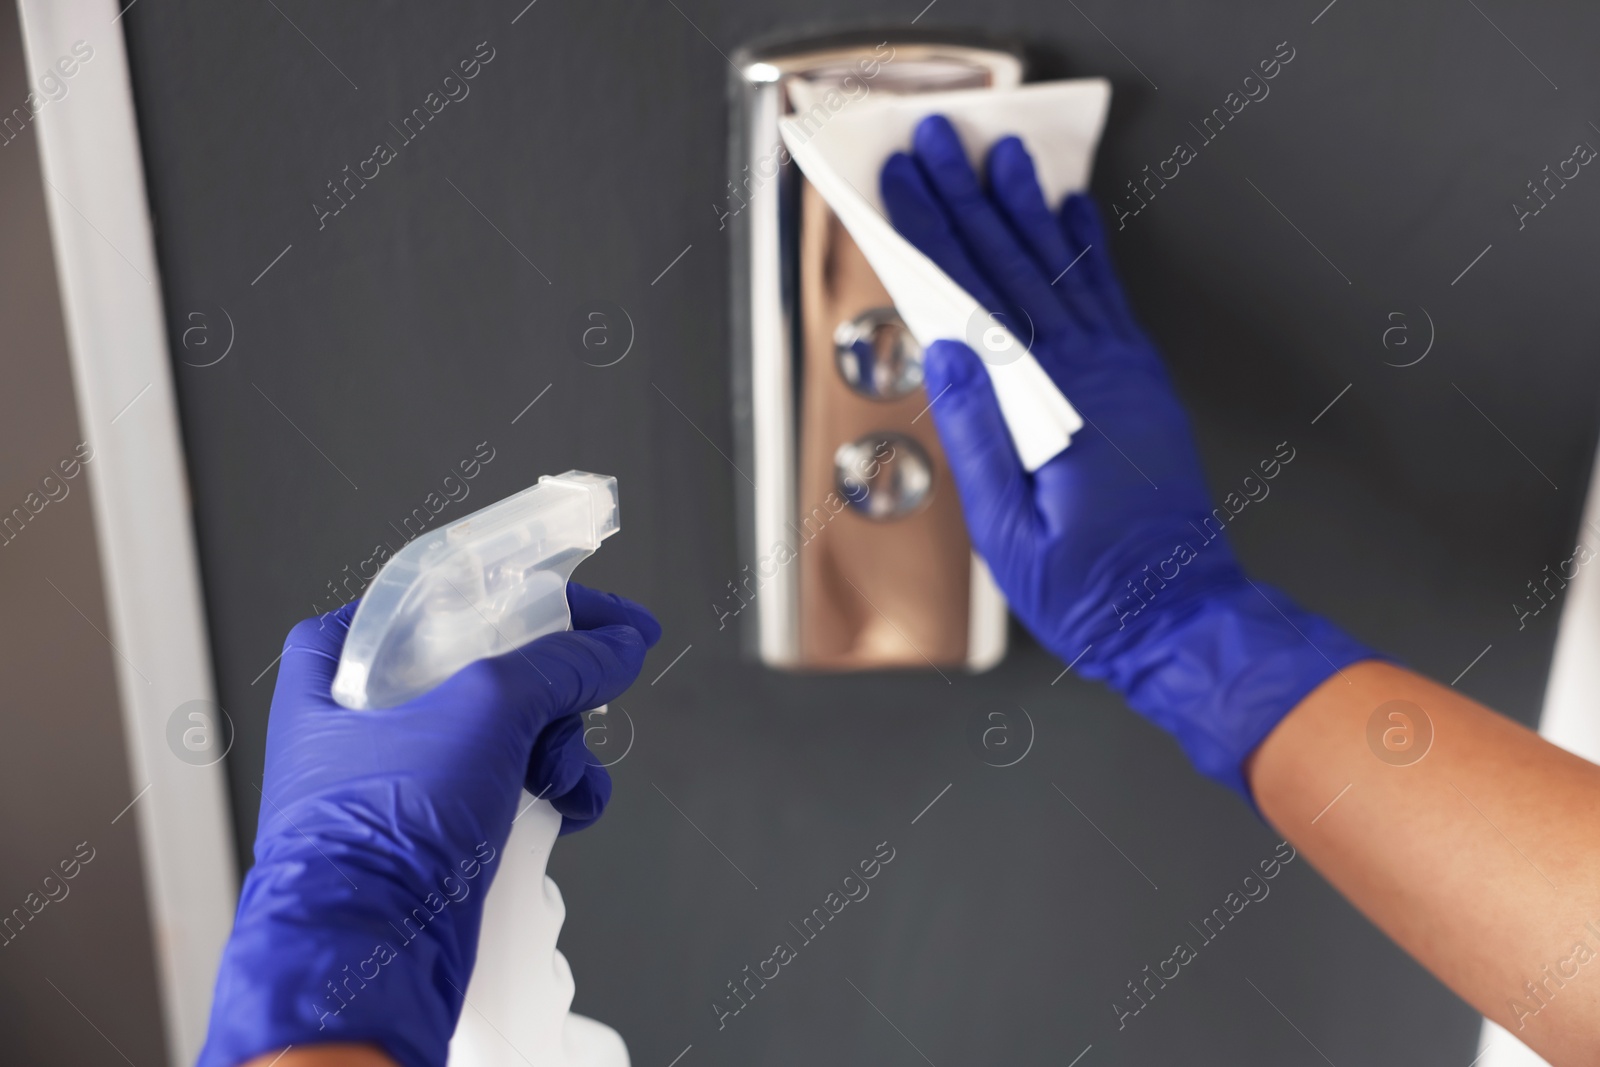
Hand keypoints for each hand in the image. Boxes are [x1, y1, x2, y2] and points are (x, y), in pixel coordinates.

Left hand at [199, 582, 660, 1066]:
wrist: (369, 956)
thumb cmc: (380, 838)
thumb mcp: (485, 713)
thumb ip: (559, 664)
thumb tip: (612, 645)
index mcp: (341, 660)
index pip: (449, 594)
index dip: (533, 595)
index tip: (599, 612)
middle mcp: (361, 711)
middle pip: (490, 663)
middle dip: (554, 692)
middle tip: (587, 698)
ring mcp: (399, 770)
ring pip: (508, 726)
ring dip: (558, 748)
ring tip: (566, 777)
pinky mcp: (432, 821)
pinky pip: (506, 781)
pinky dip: (545, 790)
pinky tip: (567, 806)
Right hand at [881, 116, 1376, 795]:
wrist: (1180, 617)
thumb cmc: (1094, 591)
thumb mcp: (1007, 534)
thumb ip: (978, 438)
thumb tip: (949, 355)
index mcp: (1053, 408)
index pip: (977, 301)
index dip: (937, 236)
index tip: (907, 186)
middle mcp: (1096, 377)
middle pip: (1017, 270)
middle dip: (970, 201)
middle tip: (938, 145)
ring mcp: (1126, 377)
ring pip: (1064, 274)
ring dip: (1027, 212)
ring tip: (1001, 158)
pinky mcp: (1142, 388)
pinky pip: (1110, 303)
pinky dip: (1088, 254)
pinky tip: (1072, 218)